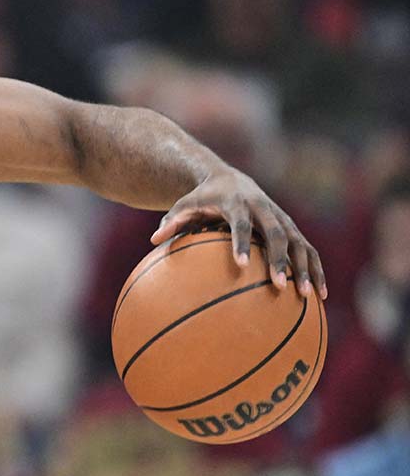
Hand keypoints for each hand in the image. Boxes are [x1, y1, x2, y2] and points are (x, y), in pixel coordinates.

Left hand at [152, 169, 325, 298]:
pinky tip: (320, 295)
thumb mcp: (183, 205)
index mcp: (238, 204)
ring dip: (305, 268)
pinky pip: (309, 250)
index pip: (241, 224)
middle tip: (278, 286)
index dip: (241, 243)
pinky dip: (316, 270)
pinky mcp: (292, 228)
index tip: (240, 266)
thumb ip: (171, 221)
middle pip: (276, 235)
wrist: (230, 180)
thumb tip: (154, 240)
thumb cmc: (202, 198)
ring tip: (306, 295)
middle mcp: (265, 210)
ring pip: (299, 244)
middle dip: (279, 260)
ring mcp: (282, 219)